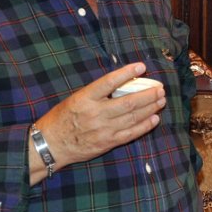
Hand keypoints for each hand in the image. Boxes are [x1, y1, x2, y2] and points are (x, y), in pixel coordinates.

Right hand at [34, 63, 166, 170]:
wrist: (51, 145)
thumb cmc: (63, 118)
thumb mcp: (75, 98)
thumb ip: (97, 93)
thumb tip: (123, 83)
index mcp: (85, 98)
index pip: (109, 82)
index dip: (127, 73)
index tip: (141, 66)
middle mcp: (95, 113)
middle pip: (128, 102)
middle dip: (148, 95)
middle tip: (160, 88)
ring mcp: (103, 129)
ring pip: (133, 117)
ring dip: (150, 108)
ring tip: (161, 100)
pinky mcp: (108, 142)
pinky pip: (131, 133)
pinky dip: (145, 126)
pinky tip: (155, 118)